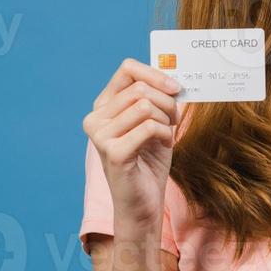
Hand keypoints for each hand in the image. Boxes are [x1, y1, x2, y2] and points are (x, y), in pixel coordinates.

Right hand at [83, 58, 182, 231]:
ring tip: (167, 134)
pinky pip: (149, 127)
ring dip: (167, 119)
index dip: (156, 74)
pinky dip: (165, 134)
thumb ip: (157, 97)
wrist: (144, 200)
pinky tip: (164, 145)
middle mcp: (95, 118)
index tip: (176, 88)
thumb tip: (174, 77)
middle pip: (141, 89)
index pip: (127, 69)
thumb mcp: (155, 120)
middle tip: (174, 120)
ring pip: (145, 106)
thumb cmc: (150, 158)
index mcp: (103, 106)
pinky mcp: (113, 153)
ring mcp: (100, 136)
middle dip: (168, 102)